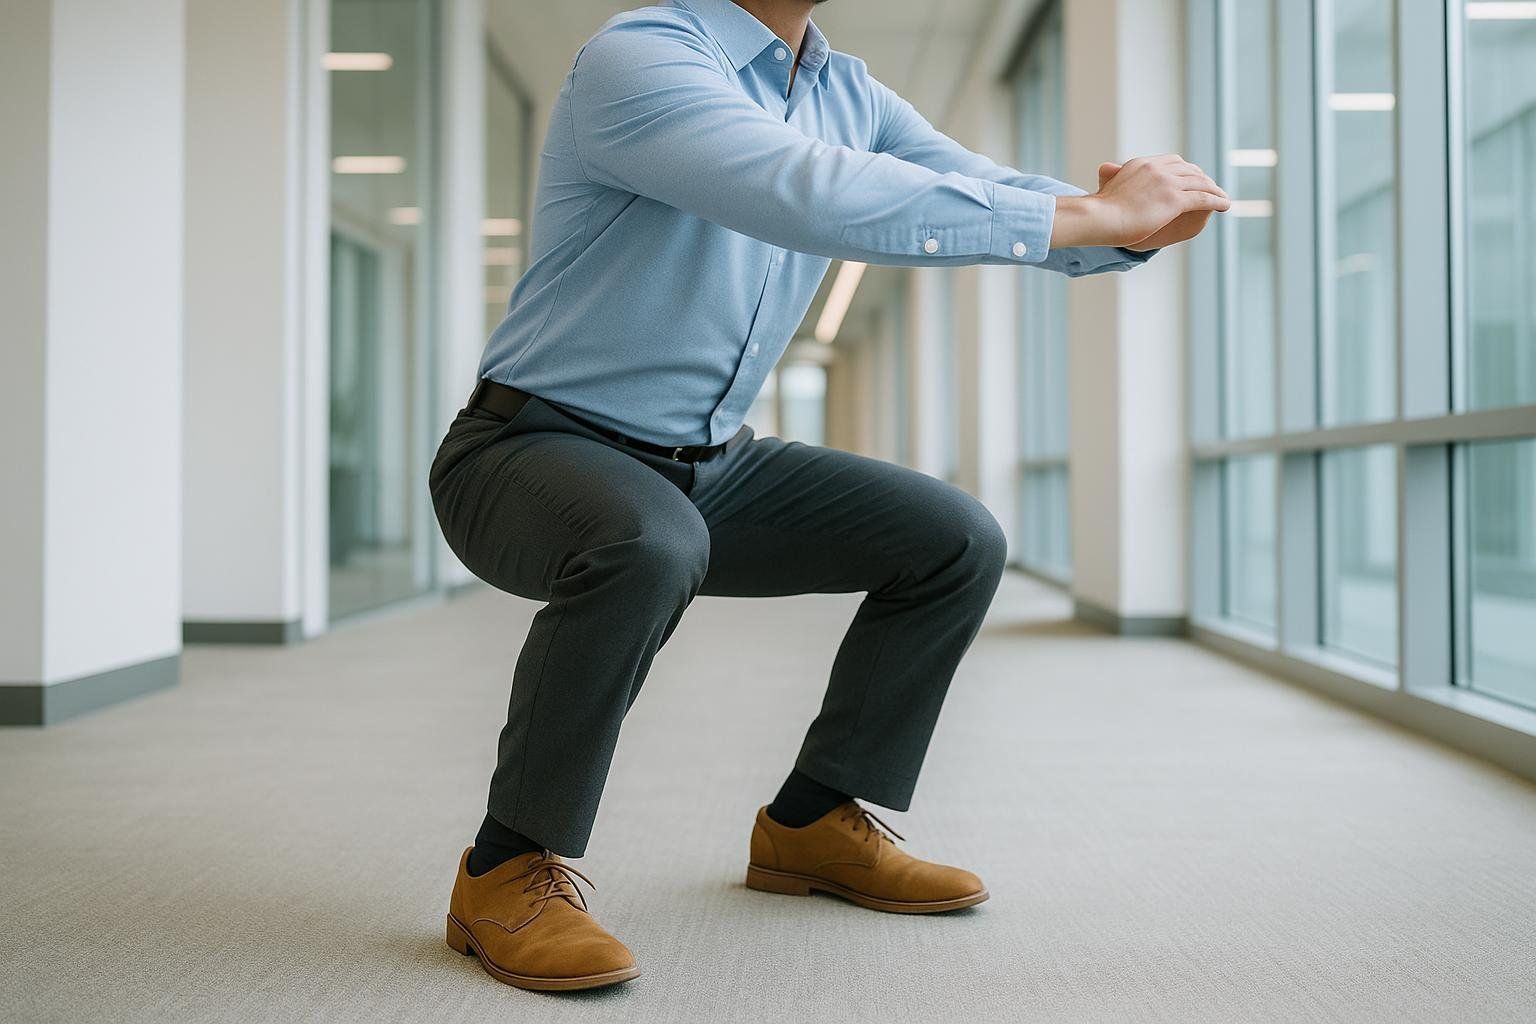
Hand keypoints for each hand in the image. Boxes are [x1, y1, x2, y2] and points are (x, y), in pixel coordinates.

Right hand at [1098, 162, 1215, 249]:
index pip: (1173, 161)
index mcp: (1143, 164)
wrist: (1099, 216)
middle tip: (1212, 187)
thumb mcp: (1106, 185)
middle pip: (1190, 170)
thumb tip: (1105, 168)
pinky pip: (1203, 198)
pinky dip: (1217, 200)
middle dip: (1203, 178)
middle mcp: (1158, 168)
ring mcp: (1167, 183)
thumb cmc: (1098, 209)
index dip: (1187, 170)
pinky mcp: (1175, 199)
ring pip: (1200, 183)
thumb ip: (1112, 175)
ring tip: (1223, 197)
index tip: (1194, 178)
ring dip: (1215, 190)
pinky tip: (1226, 205)